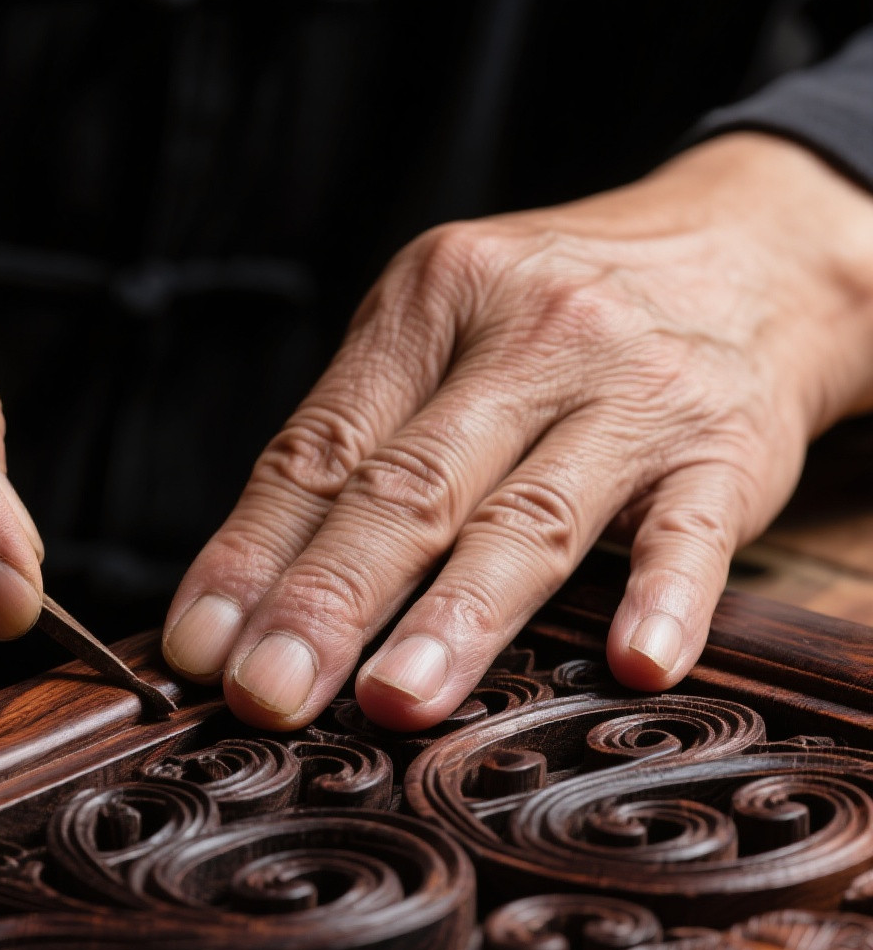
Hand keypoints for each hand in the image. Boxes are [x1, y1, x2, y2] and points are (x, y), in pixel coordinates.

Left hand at [163, 133, 872, 729]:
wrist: (749, 248)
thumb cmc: (558, 316)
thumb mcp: (445, 332)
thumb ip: (362, 442)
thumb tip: (249, 589)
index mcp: (429, 307)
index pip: (320, 448)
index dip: (252, 555)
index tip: (201, 648)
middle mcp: (526, 336)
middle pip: (408, 487)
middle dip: (328, 601)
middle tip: (269, 694)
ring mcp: (632, 390)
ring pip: (530, 518)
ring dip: (457, 616)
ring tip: (396, 701)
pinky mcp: (727, 446)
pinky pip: (692, 528)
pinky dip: (663, 596)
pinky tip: (633, 663)